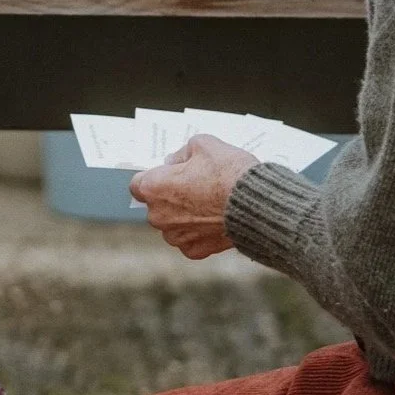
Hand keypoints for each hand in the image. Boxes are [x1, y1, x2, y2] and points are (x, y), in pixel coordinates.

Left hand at [129, 135, 256, 259]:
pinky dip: (199, 232)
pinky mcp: (194, 251)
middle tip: (196, 186)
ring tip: (209, 203)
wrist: (256, 205)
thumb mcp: (202, 144)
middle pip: (156, 205)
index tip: (169, 175)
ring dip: (184, 216)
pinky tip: (215, 220)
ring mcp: (176, 236)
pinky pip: (190, 239)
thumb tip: (173, 162)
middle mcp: (158, 215)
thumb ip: (181, 152)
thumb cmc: (228, 172)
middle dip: (171, 196)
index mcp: (153, 188)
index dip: (155, 177)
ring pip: (172, 224)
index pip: (138, 184)